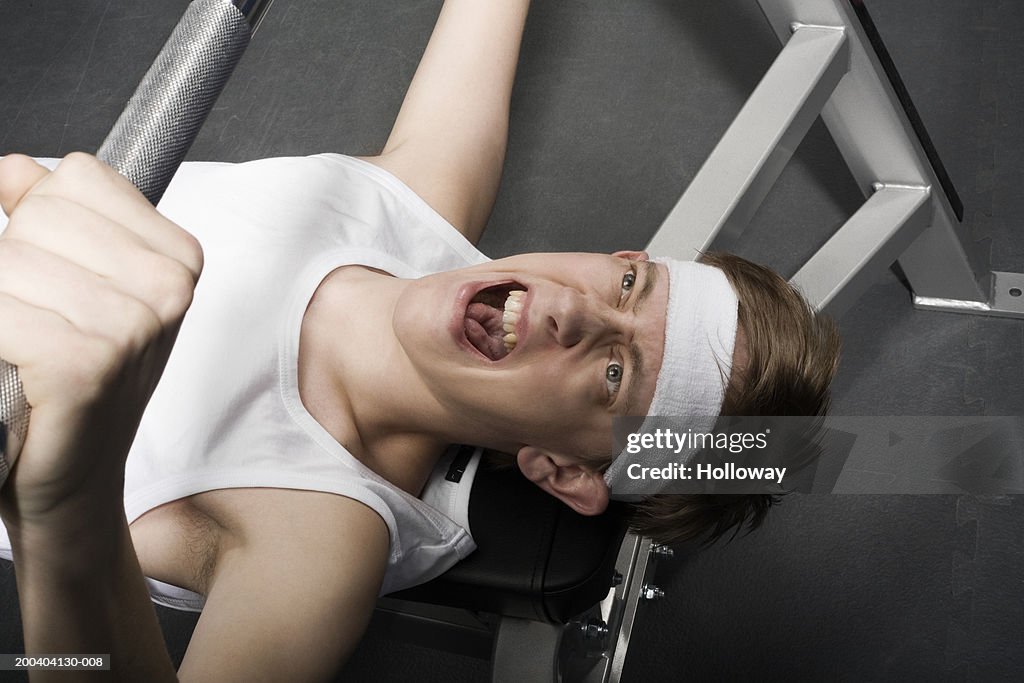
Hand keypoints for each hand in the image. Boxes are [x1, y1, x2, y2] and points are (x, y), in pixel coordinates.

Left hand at [0, 153, 201, 529]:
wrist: (69, 477)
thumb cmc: (69, 382)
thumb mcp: (75, 284)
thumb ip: (49, 213)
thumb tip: (11, 170)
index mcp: (176, 255)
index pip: (77, 180)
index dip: (41, 221)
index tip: (54, 275)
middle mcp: (168, 287)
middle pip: (39, 216)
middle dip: (13, 266)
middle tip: (38, 324)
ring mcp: (134, 326)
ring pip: (9, 261)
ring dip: (0, 308)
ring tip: (28, 352)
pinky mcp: (88, 366)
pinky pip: (1, 315)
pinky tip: (20, 374)